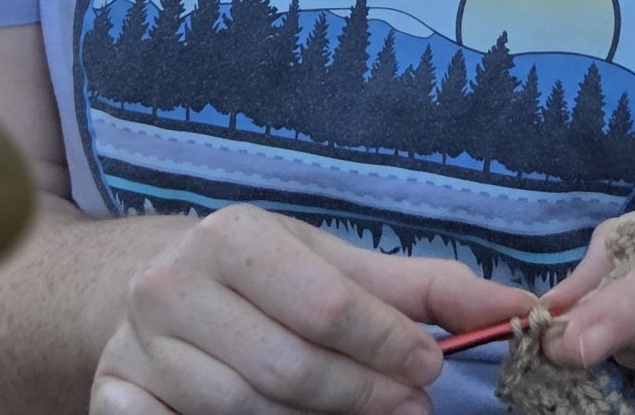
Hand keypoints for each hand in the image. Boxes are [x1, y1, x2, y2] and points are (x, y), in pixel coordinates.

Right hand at [89, 205, 536, 414]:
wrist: (152, 288)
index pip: (326, 304)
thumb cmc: (265, 280)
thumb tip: (522, 306)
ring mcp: (137, 346)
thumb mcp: (338, 265)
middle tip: (411, 410)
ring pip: (240, 411)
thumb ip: (427, 287)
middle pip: (288, 368)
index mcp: (234, 236)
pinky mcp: (112, 396)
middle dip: (363, 397)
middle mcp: (173, 285)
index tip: (431, 371)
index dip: (387, 345)